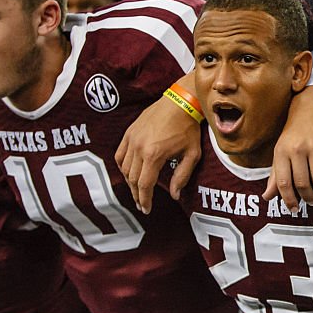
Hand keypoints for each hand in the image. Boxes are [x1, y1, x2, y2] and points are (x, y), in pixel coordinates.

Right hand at [115, 96, 201, 213]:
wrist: (181, 103)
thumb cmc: (189, 129)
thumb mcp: (192, 155)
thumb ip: (182, 176)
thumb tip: (174, 195)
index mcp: (154, 154)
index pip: (144, 184)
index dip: (145, 200)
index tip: (146, 209)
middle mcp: (139, 147)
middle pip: (132, 179)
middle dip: (137, 195)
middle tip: (142, 204)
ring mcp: (131, 138)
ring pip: (124, 168)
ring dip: (130, 182)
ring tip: (138, 191)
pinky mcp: (129, 132)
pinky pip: (120, 154)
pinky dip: (123, 166)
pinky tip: (130, 173)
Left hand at [264, 85, 312, 211]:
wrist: (311, 105)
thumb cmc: (294, 132)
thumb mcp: (281, 151)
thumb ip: (275, 175)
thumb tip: (267, 197)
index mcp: (282, 151)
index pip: (283, 182)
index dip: (289, 199)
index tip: (294, 208)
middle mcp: (297, 149)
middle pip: (302, 183)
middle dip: (308, 197)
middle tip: (312, 201)